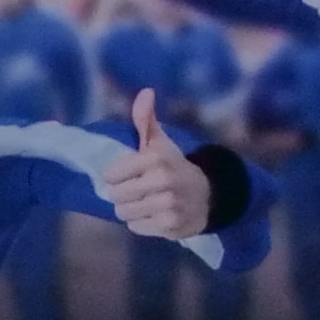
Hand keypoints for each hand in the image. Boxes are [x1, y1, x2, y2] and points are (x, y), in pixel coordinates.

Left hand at [101, 91, 210, 238]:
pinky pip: (136, 227)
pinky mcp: (171, 226)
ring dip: (130, 209)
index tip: (129, 173)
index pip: (110, 175)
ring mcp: (168, 205)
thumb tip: (145, 92)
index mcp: (155, 159)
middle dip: (122, 194)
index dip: (116, 175)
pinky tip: (155, 214)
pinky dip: (142, 223)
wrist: (209, 195)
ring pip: (123, 213)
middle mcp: (162, 181)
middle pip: (115, 196)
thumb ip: (145, 119)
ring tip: (146, 202)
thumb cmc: (174, 166)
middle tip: (137, 190)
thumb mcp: (159, 142)